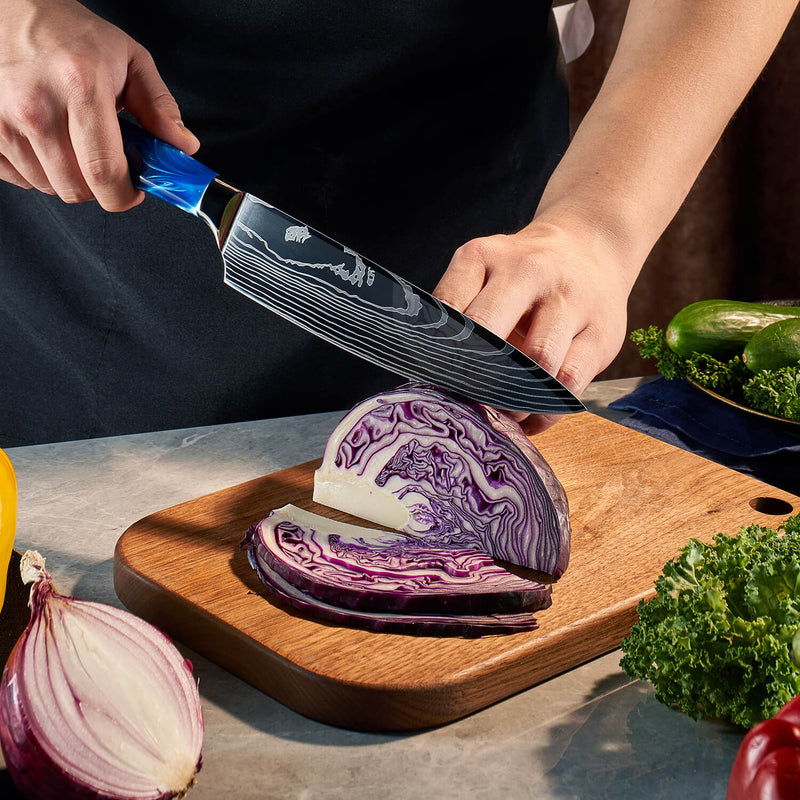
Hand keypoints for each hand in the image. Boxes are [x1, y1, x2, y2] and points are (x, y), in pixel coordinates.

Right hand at [0, 0, 198, 210]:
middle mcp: (37, 105)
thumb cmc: (70, 35)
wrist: (10, 7)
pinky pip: (19, 178)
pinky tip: (47, 144)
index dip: (124, 195)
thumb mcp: (129, 60)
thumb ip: (160, 108)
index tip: (133, 190)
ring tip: (74, 144)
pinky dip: (38, 171)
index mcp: (81, 87)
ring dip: (69, 178)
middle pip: (77, 189)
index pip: (105, 173)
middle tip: (106, 162)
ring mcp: (4, 119)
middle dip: (100, 187)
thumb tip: (183, 147)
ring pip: (49, 187)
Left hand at [433, 217, 633, 433]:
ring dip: (512, 399)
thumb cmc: (522, 276)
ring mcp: (570, 301)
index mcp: (485, 257)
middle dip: (470, 376)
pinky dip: (545, 411)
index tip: (429, 383)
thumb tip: (425, 376)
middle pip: (488, 330)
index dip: (435, 353)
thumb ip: (457, 312)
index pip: (448, 309)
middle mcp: (528, 271)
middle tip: (460, 406)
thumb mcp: (483, 273)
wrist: (590, 248)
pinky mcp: (602, 334)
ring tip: (498, 416)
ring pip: (538, 360)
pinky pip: (570, 383)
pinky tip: (529, 418)